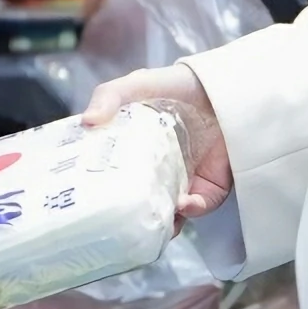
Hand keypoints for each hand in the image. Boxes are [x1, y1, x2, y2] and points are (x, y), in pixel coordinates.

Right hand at [83, 63, 234, 219]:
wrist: (220, 88)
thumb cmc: (176, 86)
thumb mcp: (136, 86)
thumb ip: (109, 96)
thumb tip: (87, 121)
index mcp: (133, 153)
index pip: (113, 179)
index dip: (102, 193)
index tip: (90, 202)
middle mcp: (156, 171)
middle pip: (138, 204)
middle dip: (130, 218)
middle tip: (118, 223)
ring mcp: (182, 181)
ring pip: (168, 214)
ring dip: (160, 222)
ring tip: (151, 221)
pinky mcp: (209, 186)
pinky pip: (200, 206)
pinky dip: (191, 209)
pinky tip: (182, 203)